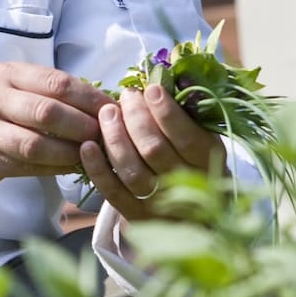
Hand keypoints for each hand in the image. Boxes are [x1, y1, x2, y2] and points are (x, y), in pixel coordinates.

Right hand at [0, 62, 113, 191]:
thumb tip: (103, 105)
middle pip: (47, 112)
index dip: (89, 98)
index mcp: (7, 75)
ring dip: (69, 153)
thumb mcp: (14, 90)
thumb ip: (50, 93)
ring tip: (89, 156)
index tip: (112, 111)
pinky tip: (71, 168)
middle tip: (105, 137)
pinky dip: (53, 169)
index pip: (56, 83)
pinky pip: (24, 166)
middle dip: (82, 126)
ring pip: (35, 144)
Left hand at [79, 81, 223, 220]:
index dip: (166, 111)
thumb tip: (163, 80)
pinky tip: (87, 146)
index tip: (150, 89)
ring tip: (107, 113)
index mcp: (208, 162)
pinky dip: (97, 168)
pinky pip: (112, 192)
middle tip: (127, 96)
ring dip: (115, 137)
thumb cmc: (198, 163)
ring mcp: (159, 203)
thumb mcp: (205, 138)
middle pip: (153, 149)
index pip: (186, 136)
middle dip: (135, 117)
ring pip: (131, 169)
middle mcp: (184, 185)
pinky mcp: (136, 216)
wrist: (199, 215)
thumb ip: (188, 114)